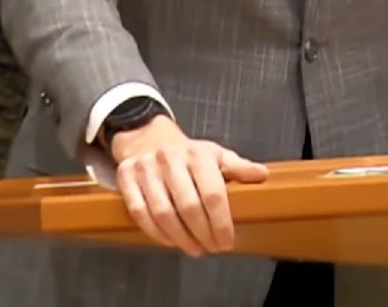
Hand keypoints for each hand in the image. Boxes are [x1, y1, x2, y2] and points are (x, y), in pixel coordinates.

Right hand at [109, 115, 269, 255]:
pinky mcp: (126, 178)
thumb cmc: (189, 154)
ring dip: (180, 238)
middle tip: (212, 249)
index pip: (213, 194)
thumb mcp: (216, 155)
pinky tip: (170, 241)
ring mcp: (146, 169)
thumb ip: (238, 167)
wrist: (149, 138)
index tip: (227, 241)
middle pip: (188, 207)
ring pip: (163, 213)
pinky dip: (156, 232)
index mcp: (198, 154)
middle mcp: (171, 159)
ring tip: (194, 249)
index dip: (221, 222)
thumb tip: (262, 175)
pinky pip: (140, 213)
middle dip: (203, 234)